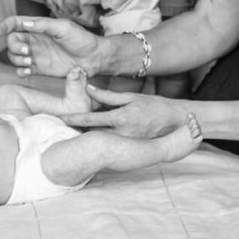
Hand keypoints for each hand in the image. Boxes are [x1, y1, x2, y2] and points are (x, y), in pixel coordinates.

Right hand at [0, 15, 103, 76]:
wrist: (94, 58)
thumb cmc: (81, 39)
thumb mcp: (63, 28)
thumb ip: (44, 25)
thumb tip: (24, 24)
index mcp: (38, 27)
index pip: (14, 24)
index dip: (3, 26)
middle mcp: (34, 40)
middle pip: (12, 41)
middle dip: (14, 47)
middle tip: (27, 52)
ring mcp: (35, 55)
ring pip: (14, 57)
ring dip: (16, 60)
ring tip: (29, 62)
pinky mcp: (39, 68)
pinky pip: (22, 70)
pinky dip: (20, 71)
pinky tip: (27, 71)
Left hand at [63, 86, 191, 137]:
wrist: (179, 122)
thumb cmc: (155, 106)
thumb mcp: (131, 97)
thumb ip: (108, 95)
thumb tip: (88, 88)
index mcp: (121, 118)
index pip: (92, 119)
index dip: (75, 119)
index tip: (61, 118)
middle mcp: (122, 133)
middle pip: (92, 134)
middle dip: (77, 131)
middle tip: (59, 128)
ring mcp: (127, 144)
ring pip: (101, 141)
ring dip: (87, 138)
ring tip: (71, 134)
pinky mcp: (131, 150)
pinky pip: (112, 146)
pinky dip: (101, 143)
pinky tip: (92, 141)